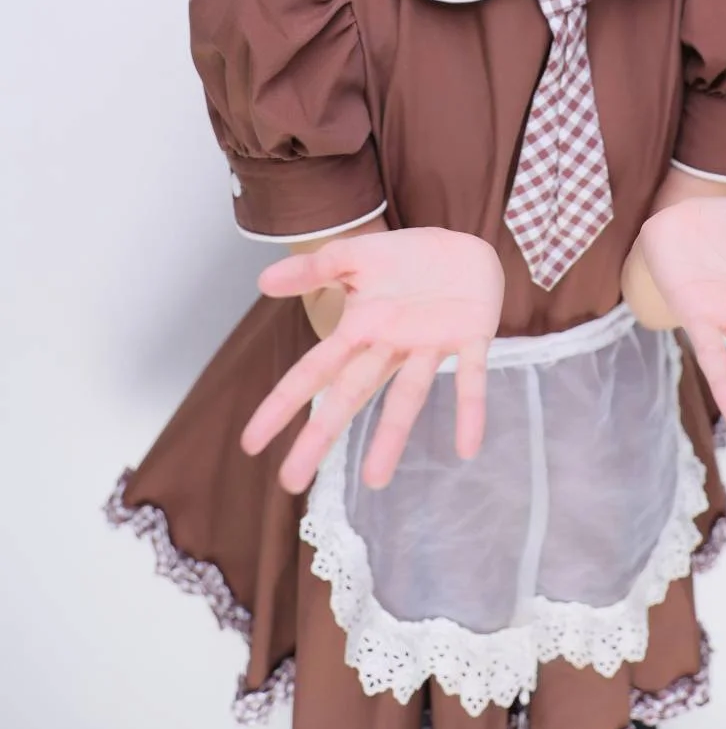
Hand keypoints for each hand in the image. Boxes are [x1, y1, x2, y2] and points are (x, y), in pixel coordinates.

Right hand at [240, 227, 504, 493]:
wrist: (465, 246)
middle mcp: (390, 347)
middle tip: (292, 482)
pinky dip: (469, 411)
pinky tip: (466, 448)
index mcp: (360, 329)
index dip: (283, 404)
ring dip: (392, 436)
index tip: (250, 444)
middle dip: (321, 435)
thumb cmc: (408, 259)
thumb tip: (262, 281)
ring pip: (407, 396)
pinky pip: (470, 377)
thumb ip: (314, 269)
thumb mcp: (355, 256)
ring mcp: (430, 346)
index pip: (313, 371)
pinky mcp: (471, 337)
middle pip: (349, 394)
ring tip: (375, 479)